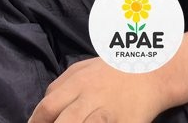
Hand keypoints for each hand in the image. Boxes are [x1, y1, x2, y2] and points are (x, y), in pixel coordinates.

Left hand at [28, 57, 163, 122]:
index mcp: (77, 82)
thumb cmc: (113, 71)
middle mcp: (90, 97)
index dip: (36, 122)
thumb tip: (42, 106)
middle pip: (62, 121)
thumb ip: (61, 85)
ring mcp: (107, 112)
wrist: (151, 72)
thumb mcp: (83, 69)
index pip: (47, 107)